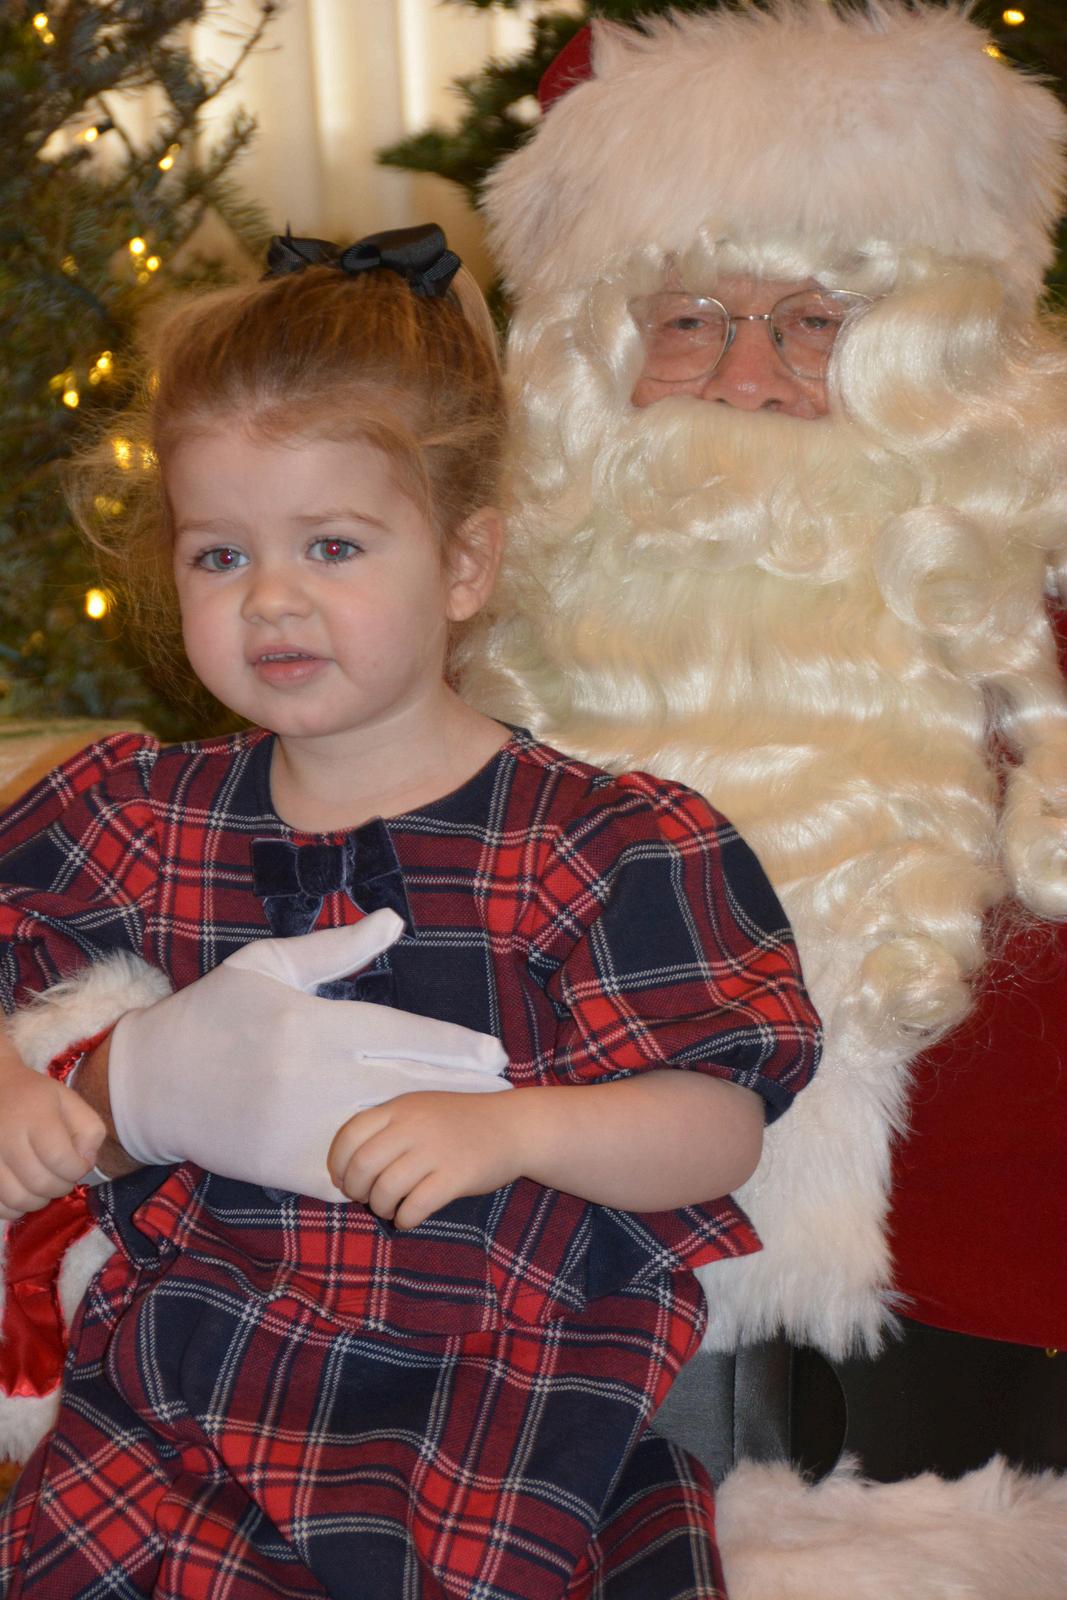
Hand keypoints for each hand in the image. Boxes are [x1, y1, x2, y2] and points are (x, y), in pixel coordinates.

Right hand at [0, 1048, 104, 1218]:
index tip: (78, 1164)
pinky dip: (14, 1208)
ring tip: (43, 1183)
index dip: (77, 1170)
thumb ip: (89, 1129)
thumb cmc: (34, 1097)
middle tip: (62, 1176)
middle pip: (41, 1183)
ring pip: (18, 1200)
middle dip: (61, 1187)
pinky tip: (22, 1191)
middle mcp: (6, 1138)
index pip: (61, 1159)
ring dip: (39, 1200)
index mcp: (34, 1117)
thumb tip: (86, 1162)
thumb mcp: (69, 1100)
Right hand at [107, 909, 510, 1200]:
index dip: (453, 1048)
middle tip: (502, 1088)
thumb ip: (336, 948)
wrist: (151, 1083)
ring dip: (430, 1129)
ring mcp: (299, 1128)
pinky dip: (384, 1168)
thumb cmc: (213, 1012)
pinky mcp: (285, 1168)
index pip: (401, 1037)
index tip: (494, 1053)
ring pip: (386, 1131)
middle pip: (406, 1085)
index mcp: (312, 1025)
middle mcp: (311, 1079)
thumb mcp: (268, 964)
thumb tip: (394, 921)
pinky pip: (350, 1172)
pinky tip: (420, 1164)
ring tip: (471, 1126)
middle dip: (460, 1088)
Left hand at [328, 1089, 524, 1229]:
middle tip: (365, 1197)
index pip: (351, 1134)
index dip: (337, 1162)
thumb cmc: (460, 1122)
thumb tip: (349, 1167)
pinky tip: (409, 1217)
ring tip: (390, 1208)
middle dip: (356, 1189)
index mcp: (401, 1108)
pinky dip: (404, 1219)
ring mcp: (435, 1151)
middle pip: (363, 1165)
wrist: (513, 1127)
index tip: (341, 1179)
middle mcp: (414, 1126)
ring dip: (380, 1207)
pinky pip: (415, 1207)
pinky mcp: (455, 1177)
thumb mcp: (421, 1109)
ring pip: (385, 1190)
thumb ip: (389, 1128)